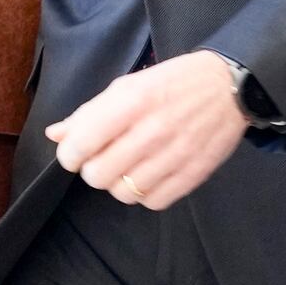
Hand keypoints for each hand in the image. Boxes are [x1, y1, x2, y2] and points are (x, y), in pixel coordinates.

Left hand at [46, 51, 250, 210]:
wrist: (229, 87)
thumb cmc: (174, 82)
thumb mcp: (129, 85)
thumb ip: (90, 112)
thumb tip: (56, 134)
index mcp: (131, 102)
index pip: (80, 145)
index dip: (69, 155)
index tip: (75, 153)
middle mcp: (152, 131)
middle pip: (97, 176)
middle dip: (94, 169)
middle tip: (105, 158)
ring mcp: (174, 156)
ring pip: (123, 193)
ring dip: (120, 182)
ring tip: (130, 166)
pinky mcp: (192, 175)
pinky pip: (152, 202)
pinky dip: (145, 193)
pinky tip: (150, 175)